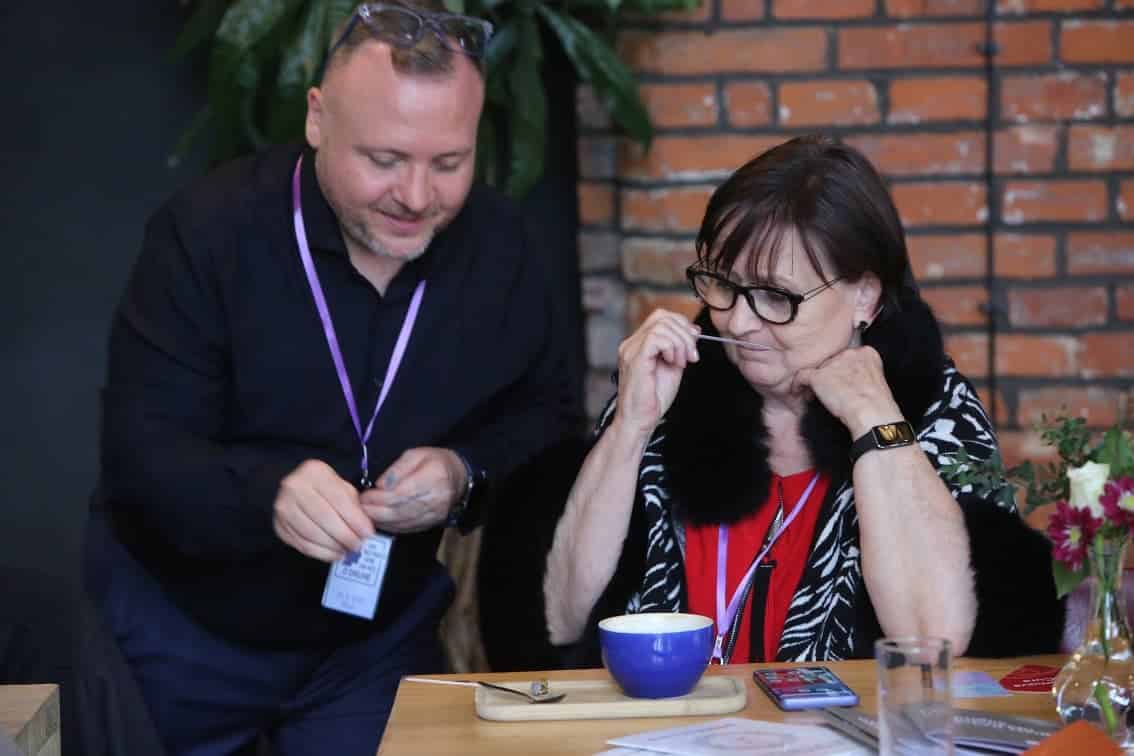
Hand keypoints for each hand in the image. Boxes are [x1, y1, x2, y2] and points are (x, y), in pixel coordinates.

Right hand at [273, 459, 375, 561]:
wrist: (301, 489)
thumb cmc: (327, 489)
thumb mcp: (343, 488)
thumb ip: (354, 507)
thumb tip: (364, 532)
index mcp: (314, 471)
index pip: (338, 499)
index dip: (355, 520)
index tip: (368, 534)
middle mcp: (294, 486)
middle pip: (324, 517)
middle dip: (345, 535)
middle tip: (358, 546)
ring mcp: (282, 506)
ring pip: (311, 533)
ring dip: (333, 546)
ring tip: (347, 551)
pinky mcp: (278, 525)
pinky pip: (301, 544)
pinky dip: (320, 552)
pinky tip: (333, 553)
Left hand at [360, 447, 465, 533]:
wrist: (458, 477)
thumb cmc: (435, 461)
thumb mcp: (416, 454)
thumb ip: (398, 468)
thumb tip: (381, 485)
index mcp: (434, 476)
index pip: (402, 492)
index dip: (380, 497)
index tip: (364, 495)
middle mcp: (436, 498)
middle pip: (401, 509)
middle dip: (376, 510)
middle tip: (359, 508)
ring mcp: (435, 513)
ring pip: (403, 521)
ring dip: (381, 520)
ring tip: (365, 515)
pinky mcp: (432, 523)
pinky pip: (408, 528)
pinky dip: (391, 526)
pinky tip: (380, 522)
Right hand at [614, 309, 699, 436]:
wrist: (640, 420)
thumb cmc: (653, 399)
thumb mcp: (673, 367)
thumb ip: (680, 348)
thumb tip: (693, 330)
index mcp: (639, 344)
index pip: (661, 317)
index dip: (682, 325)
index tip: (693, 343)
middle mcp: (632, 344)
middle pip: (662, 317)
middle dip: (685, 333)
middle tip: (691, 356)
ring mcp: (631, 350)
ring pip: (662, 325)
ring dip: (680, 343)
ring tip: (682, 362)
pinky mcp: (635, 359)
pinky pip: (657, 338)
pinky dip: (672, 347)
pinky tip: (674, 363)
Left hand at [790, 345, 903, 437]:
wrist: (872, 413)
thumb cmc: (876, 404)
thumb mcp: (875, 381)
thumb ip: (861, 374)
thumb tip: (848, 381)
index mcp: (866, 353)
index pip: (847, 357)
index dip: (841, 370)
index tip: (839, 381)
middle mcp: (849, 353)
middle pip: (830, 362)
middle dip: (827, 375)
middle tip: (827, 390)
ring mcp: (833, 363)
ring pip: (817, 369)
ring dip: (815, 382)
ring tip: (815, 394)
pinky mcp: (819, 376)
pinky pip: (801, 376)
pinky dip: (798, 385)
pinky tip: (798, 392)